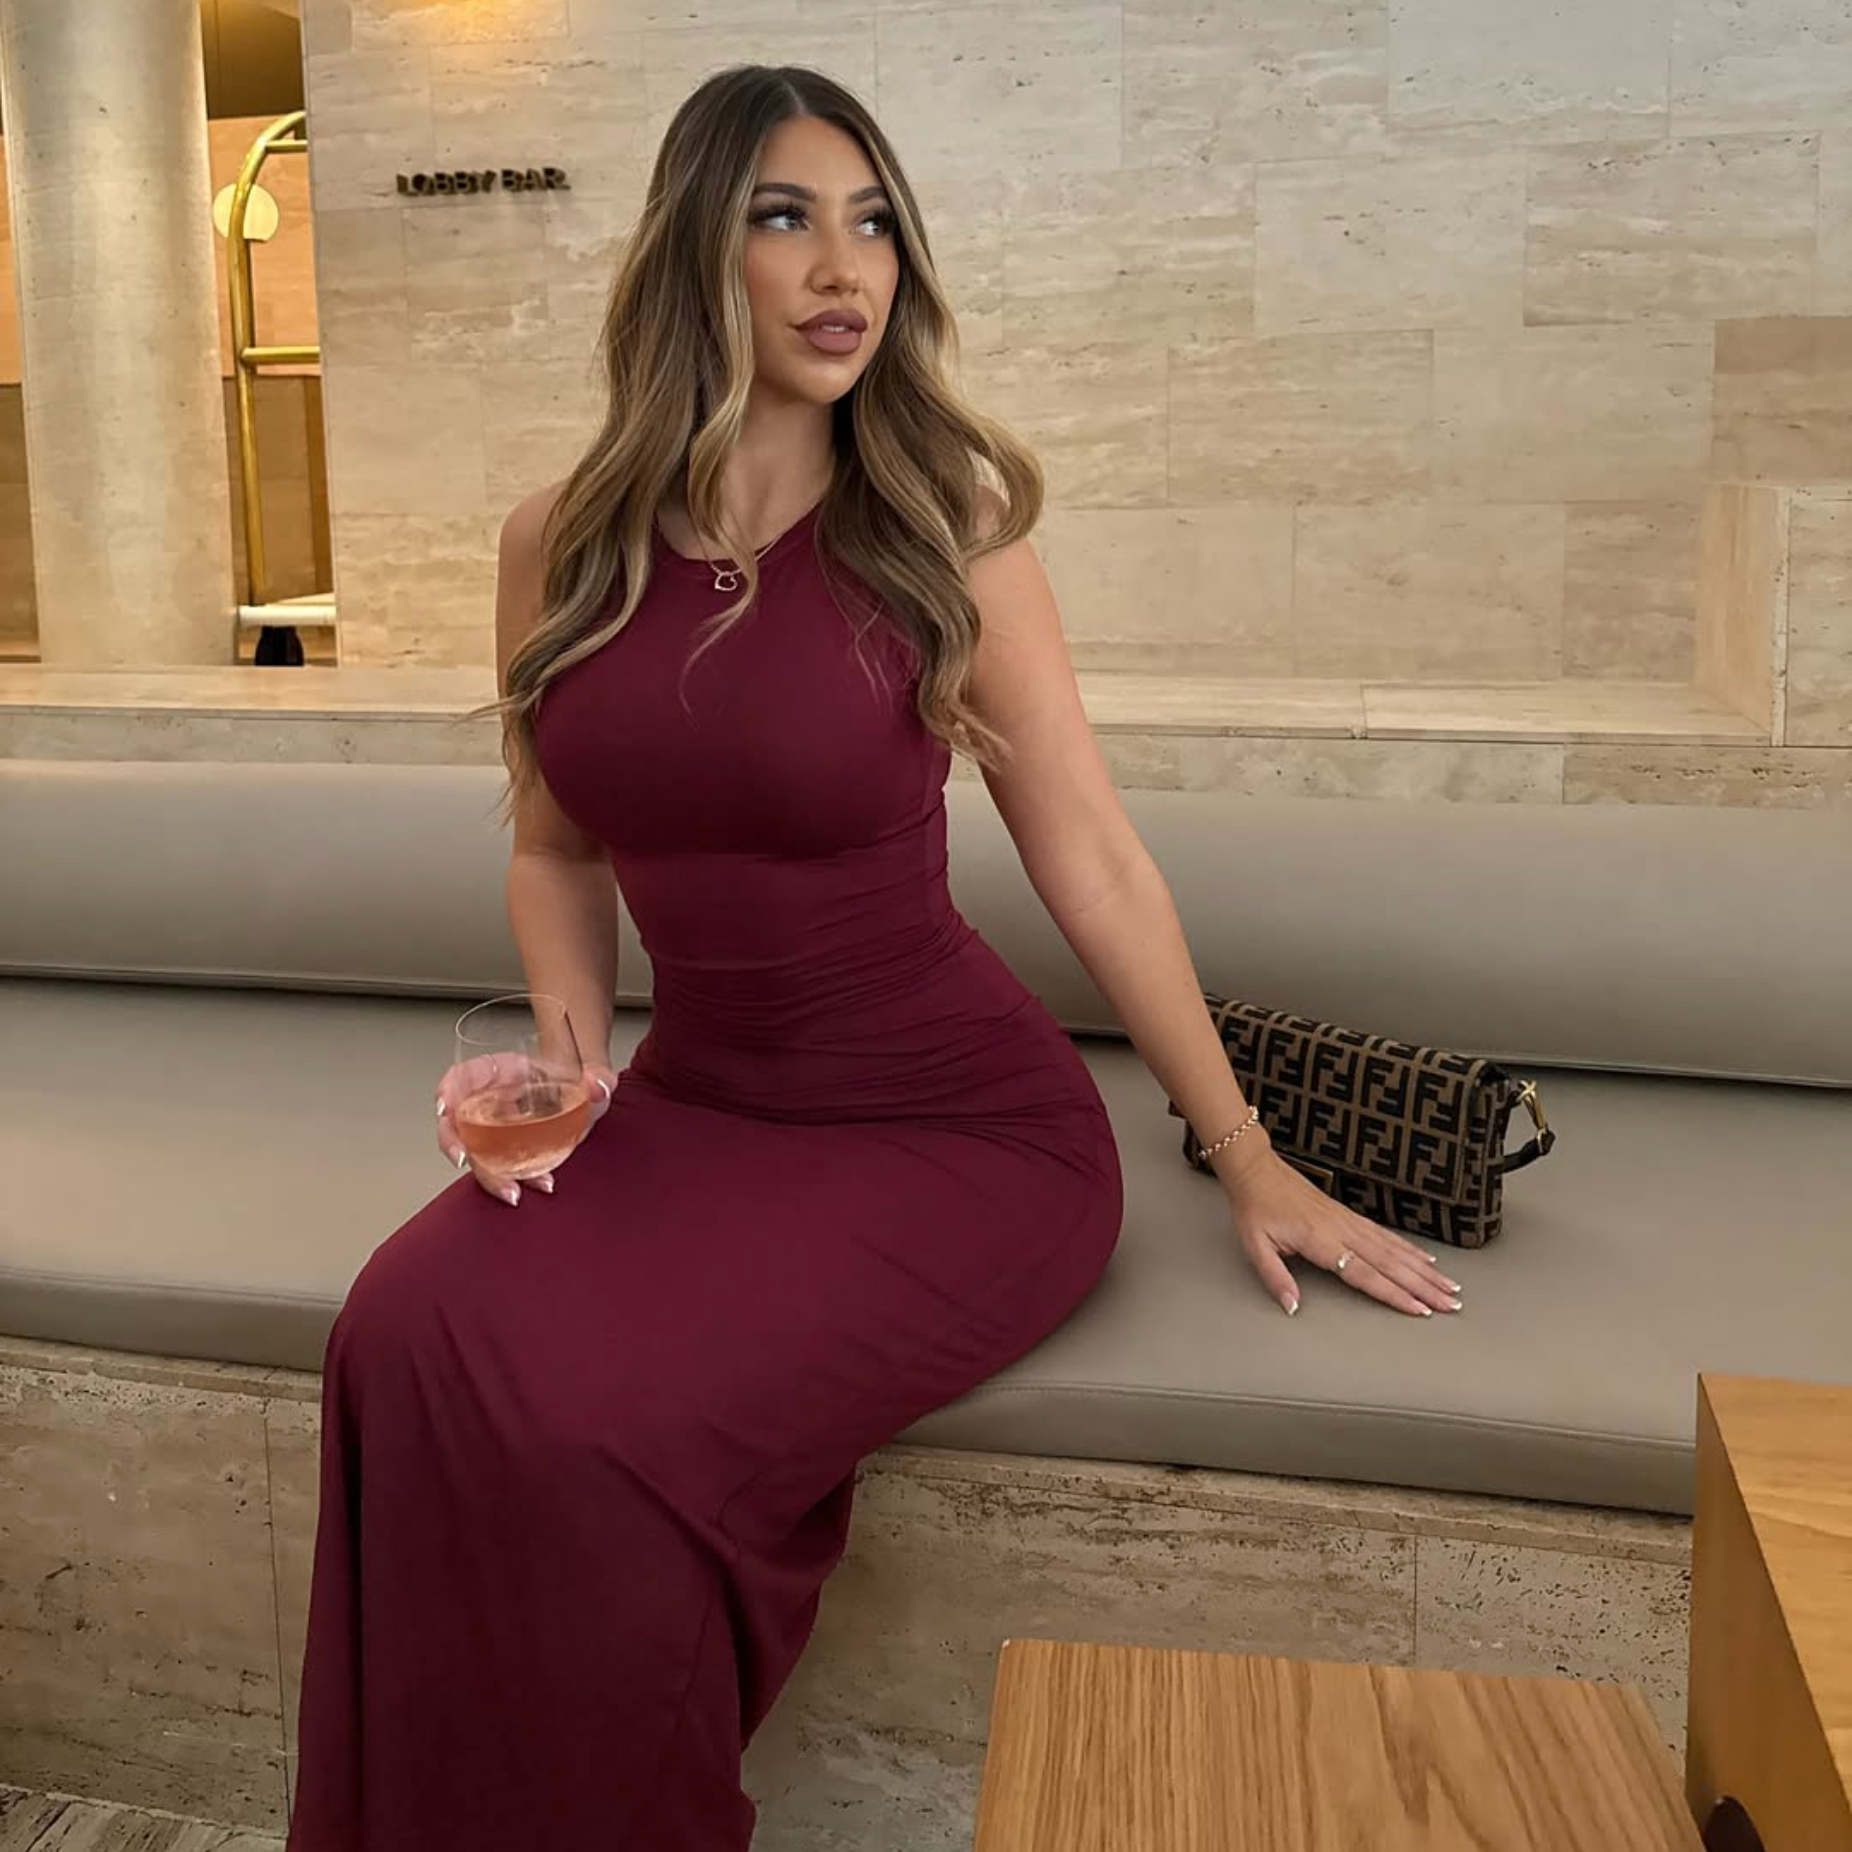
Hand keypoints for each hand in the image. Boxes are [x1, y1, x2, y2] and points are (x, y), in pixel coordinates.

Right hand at [434, 1056, 618, 1206]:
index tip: (445, 1107)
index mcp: (506, 1071)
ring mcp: (493, 1125)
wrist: (585, 1100)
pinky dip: (512, 1179)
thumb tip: (598, 1085)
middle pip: (457, 1117)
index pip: (466, 1073)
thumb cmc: (580, 1081)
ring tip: (513, 1190)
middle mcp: (492, 1098)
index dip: (448, 1088)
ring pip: (473, 1149)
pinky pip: (497, 1166)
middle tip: (465, 1160)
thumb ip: (600, 1077)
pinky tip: (540, 1184)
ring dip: (488, 1173)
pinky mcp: (502, 1149)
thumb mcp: (594, 1075)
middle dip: (453, 1141)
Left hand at [1220, 1146, 1462, 1317]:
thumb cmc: (1255, 1208)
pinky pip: (1386, 1235)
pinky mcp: (1349, 1215)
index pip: (1364, 1274)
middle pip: (1391, 1263)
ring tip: (1449, 1287)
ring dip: (1424, 1270)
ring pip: (1395, 1249)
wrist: (1257, 1170)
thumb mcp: (1255, 1246)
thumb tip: (1292, 1307)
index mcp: (1321, 1240)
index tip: (1419, 1310)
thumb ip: (1276, 1278)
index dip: (1394, 1293)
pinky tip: (1426, 1260)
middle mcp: (1342, 1230)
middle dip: (1424, 1286)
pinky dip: (1410, 1249)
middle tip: (1451, 1304)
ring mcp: (1349, 1221)